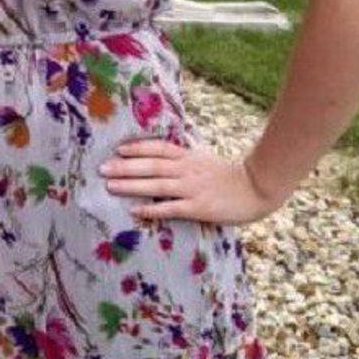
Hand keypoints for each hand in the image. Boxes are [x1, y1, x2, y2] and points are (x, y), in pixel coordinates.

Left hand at [99, 139, 285, 224]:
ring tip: (110, 186)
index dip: (137, 148)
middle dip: (124, 166)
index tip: (117, 149)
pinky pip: (170, 208)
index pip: (157, 148)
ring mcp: (191, 188)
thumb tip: (163, 152)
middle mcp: (186, 169)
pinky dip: (152, 209)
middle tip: (101, 168)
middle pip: (150, 165)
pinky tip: (135, 211)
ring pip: (155, 185)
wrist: (257, 187)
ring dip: (131, 185)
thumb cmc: (229, 174)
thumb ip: (184, 156)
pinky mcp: (198, 207)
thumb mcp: (204, 158)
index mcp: (187, 156)